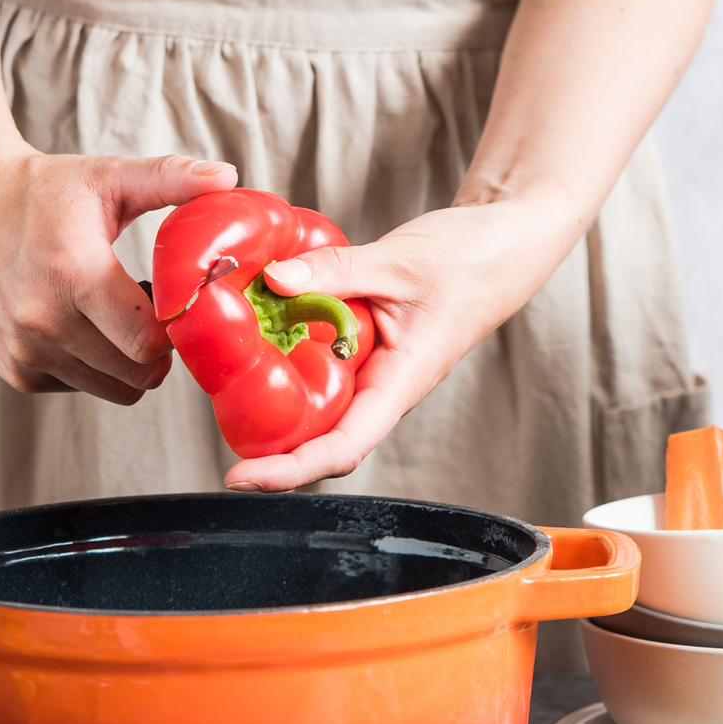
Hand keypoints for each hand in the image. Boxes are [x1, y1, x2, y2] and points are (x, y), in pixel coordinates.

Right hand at [0, 145, 238, 403]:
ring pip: (115, 389)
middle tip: (151, 309)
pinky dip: (95, 368)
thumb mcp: (109, 177)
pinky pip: (82, 388)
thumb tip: (229, 176)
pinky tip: (83, 324)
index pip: (148, 343)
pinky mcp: (15, 370)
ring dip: (128, 362)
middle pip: (138, 374)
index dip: (175, 329)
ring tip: (115, 314)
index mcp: (71, 272)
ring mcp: (24, 350)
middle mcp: (41, 320)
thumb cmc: (43, 191)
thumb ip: (171, 178)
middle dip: (159, 349)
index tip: (174, 301)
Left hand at [224, 198, 584, 490]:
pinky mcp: (365, 352)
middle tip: (220, 447)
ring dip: (276, 414)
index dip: (290, 470)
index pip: (344, 446)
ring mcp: (374, 374)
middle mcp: (384, 389)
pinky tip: (256, 346)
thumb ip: (335, 270)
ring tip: (225, 398)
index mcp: (402, 383)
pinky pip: (322, 371)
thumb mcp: (398, 259)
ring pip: (320, 411)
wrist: (502, 246)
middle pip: (324, 443)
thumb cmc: (469, 260)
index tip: (242, 477)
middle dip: (273, 456)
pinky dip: (287, 365)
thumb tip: (274, 280)